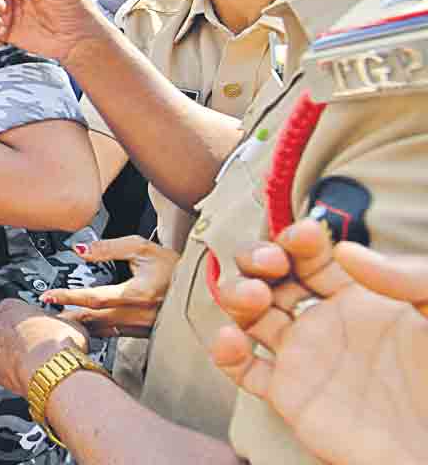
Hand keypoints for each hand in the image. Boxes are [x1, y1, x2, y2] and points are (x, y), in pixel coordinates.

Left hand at [0, 299, 89, 394]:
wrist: (51, 370)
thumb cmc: (57, 345)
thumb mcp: (70, 323)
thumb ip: (62, 319)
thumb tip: (68, 322)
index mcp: (11, 305)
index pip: (14, 307)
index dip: (27, 319)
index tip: (36, 327)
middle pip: (1, 325)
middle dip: (14, 334)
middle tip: (32, 344)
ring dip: (7, 352)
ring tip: (27, 361)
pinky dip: (3, 369)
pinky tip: (19, 372)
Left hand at [41, 236, 179, 337]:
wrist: (201, 289)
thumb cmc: (173, 267)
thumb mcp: (142, 248)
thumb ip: (109, 248)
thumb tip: (81, 249)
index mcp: (138, 293)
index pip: (95, 297)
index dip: (69, 297)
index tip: (49, 295)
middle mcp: (138, 314)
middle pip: (93, 318)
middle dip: (66, 316)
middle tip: (43, 313)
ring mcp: (140, 327)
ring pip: (100, 329)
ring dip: (78, 325)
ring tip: (55, 320)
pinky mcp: (141, 334)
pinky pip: (111, 334)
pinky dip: (94, 330)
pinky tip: (81, 326)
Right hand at [209, 219, 427, 464]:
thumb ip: (404, 274)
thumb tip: (346, 249)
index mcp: (358, 297)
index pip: (313, 257)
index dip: (299, 241)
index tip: (303, 236)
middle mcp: (324, 323)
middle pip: (270, 278)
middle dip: (257, 260)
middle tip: (268, 262)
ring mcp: (303, 358)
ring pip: (249, 316)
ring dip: (236, 296)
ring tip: (251, 296)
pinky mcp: (288, 395)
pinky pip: (243, 370)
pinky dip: (226, 354)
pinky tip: (229, 339)